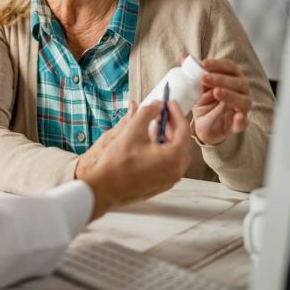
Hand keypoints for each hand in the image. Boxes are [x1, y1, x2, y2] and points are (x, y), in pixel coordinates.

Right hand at [78, 101, 191, 219]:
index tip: (169, 103)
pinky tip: (150, 144)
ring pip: (175, 154)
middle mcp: (176, 171)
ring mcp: (169, 180)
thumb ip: (147, 113)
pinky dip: (163, 151)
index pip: (183, 130)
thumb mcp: (133, 130)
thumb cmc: (118, 163)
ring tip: (154, 126)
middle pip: (182, 142)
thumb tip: (156, 106)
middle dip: (173, 125)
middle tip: (162, 113)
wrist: (105, 187)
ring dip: (167, 138)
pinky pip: (168, 164)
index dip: (176, 113)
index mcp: (174, 157)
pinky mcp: (160, 185)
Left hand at [192, 58, 251, 145]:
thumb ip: (192, 73)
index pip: (230, 67)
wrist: (205, 126)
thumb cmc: (205, 102)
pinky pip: (244, 122)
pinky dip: (242, 119)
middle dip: (220, 78)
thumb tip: (183, 58)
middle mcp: (241, 92)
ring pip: (243, 100)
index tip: (203, 64)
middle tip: (204, 78)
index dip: (217, 64)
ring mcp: (242, 109)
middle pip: (238, 82)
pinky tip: (238, 116)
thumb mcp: (196, 87)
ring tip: (216, 92)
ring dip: (230, 95)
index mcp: (233, 78)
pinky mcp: (239, 125)